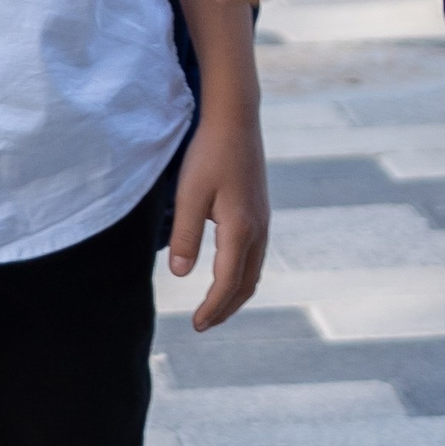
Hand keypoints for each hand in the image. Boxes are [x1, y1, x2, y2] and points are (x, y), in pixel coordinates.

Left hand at [167, 99, 269, 330]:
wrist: (236, 120)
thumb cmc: (208, 154)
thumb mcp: (188, 194)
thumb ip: (184, 235)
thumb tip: (181, 273)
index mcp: (241, 229)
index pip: (228, 283)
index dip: (212, 308)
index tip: (196, 325)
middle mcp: (258, 230)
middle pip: (246, 284)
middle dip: (226, 308)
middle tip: (204, 324)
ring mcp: (263, 221)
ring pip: (254, 271)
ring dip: (236, 294)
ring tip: (216, 308)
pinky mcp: (261, 212)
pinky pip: (256, 256)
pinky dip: (242, 276)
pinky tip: (228, 274)